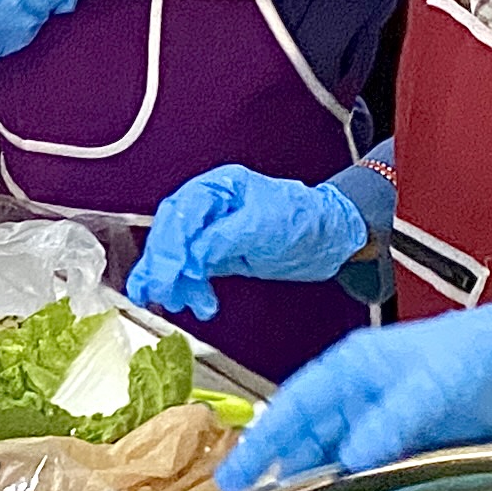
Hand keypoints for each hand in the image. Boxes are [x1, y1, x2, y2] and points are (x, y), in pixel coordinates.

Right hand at [129, 164, 371, 321]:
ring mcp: (212, 230)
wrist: (330, 240)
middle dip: (164, 265)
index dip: (169, 245)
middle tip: (161, 292)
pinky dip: (186, 286)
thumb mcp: (264, 227)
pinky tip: (188, 302)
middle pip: (172, 233)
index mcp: (220, 187)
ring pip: (178, 254)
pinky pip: (191, 269)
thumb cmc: (305, 220)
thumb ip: (223, 239)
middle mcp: (211, 205)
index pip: (181, 213)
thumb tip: (192, 257)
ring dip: (174, 281)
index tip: (166, 274)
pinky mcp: (218, 254)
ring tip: (179, 303)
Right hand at [216, 301, 491, 489]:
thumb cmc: (477, 352)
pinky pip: (369, 468)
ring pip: (335, 454)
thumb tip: (353, 457)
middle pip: (307, 435)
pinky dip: (353, 487)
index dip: (262, 440)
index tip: (235, 473)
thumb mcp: (432, 383)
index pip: (294, 405)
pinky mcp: (408, 442)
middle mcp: (359, 395)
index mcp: (352, 367)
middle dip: (280, 467)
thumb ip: (391, 419)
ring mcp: (382, 419)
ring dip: (316, 480)